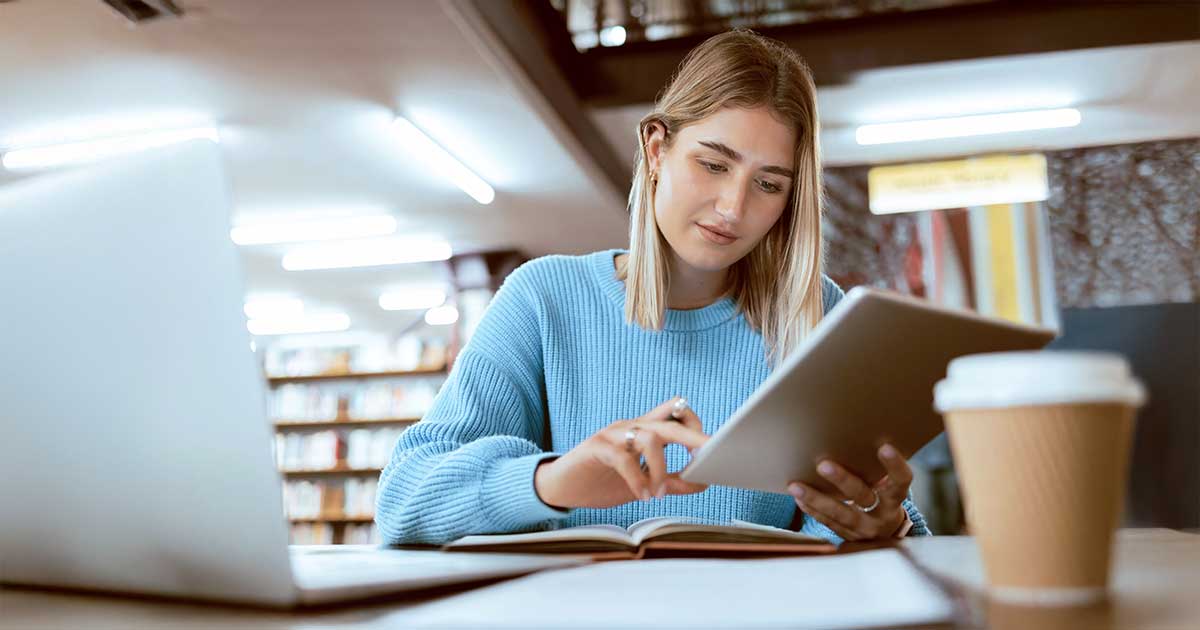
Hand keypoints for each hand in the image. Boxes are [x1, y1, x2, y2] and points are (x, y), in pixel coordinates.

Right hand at [534, 397, 710, 508]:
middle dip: (693, 437)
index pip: (677, 413)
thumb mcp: (643, 484)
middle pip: (670, 422)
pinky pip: (623, 458)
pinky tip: (641, 496)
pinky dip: (637, 479)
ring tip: (658, 494)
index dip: (696, 426)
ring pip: (649, 437)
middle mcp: (631, 426)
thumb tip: (703, 482)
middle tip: (708, 457)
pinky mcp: (595, 448)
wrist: (561, 487)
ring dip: (660, 469)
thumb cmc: (602, 481)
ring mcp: (613, 434)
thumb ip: (671, 481)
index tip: (710, 452)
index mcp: (644, 430)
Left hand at [787, 443, 911, 540]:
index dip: (895, 466)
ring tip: (796, 486)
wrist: (886, 535)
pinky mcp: (847, 535)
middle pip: (862, 496)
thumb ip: (878, 471)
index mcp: (895, 498)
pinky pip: (827, 522)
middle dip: (842, 480)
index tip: (884, 447)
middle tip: (823, 464)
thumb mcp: (890, 487)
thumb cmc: (885, 499)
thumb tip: (857, 436)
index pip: (901, 481)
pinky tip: (798, 497)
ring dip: (815, 498)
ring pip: (839, 513)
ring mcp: (863, 528)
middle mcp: (882, 515)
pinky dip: (811, 508)